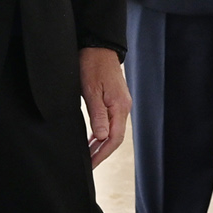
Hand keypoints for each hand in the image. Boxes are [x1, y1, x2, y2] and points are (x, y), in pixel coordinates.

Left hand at [80, 47, 129, 167]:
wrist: (99, 46)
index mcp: (120, 106)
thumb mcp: (91, 90)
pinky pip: (110, 122)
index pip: (114, 138)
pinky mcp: (115, 100)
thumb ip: (98, 114)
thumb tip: (102, 137)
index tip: (90, 164)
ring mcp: (121, 104)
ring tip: (88, 155)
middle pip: (115, 138)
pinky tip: (92, 139)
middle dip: (102, 153)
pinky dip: (101, 133)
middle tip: (88, 165)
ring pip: (113, 131)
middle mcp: (124, 107)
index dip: (102, 154)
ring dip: (101, 144)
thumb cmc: (92, 65)